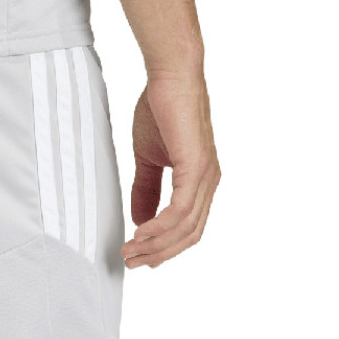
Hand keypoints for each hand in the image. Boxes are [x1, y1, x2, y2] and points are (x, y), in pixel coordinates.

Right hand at [123, 72, 219, 267]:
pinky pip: (179, 210)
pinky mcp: (196, 168)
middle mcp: (208, 182)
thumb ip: (145, 190)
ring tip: (130, 250)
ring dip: (155, 244)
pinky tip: (140, 232)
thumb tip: (140, 220)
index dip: (165, 247)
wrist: (171, 77)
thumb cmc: (161, 110)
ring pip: (184, 228)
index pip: (188, 228)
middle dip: (158, 253)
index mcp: (200, 181)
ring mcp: (205, 176)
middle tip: (131, 261)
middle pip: (189, 235)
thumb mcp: (147, 159)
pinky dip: (159, 226)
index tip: (139, 256)